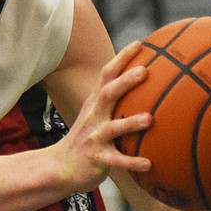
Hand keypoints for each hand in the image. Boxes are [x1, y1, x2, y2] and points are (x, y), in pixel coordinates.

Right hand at [51, 41, 152, 191]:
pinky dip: (132, 162)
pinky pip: (117, 160)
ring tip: (149, 119)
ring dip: (130, 122)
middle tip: (144, 71)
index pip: (107, 75)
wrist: (60, 166)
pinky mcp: (97, 159)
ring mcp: (94, 137)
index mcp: (95, 103)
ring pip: (113, 128)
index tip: (140, 44)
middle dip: (125, 82)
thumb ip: (115, 102)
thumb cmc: (88, 138)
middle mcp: (94, 116)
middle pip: (108, 94)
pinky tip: (149, 164)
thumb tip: (148, 89)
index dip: (122, 58)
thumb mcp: (96, 115)